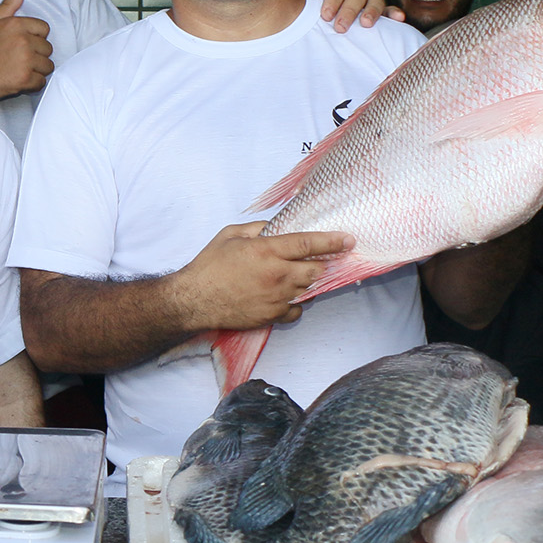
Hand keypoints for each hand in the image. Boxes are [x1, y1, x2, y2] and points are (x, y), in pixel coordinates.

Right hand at [0, 0, 53, 104]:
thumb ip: (9, 4)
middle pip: (48, 48)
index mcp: (16, 24)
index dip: (35, 38)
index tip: (22, 45)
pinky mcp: (25, 79)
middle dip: (37, 55)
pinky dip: (32, 85)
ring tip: (19, 70)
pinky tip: (18, 81)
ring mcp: (25, 61)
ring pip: (47, 66)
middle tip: (18, 60)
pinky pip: (41, 82)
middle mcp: (23, 40)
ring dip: (37, 71)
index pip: (44, 29)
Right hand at [175, 221, 353, 329]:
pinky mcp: (272, 316)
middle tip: (324, 260)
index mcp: (266, 251)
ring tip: (302, 276)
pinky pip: (297, 310)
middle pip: (317, 271)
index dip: (332, 241)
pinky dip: (297, 302)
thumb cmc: (209, 266)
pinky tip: (287, 295)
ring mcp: (276, 298)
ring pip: (309, 290)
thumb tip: (277, 226)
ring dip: (311, 282)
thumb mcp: (230, 234)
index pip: (309, 244)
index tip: (348, 239)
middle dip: (325, 264)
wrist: (194, 300)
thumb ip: (257, 227)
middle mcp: (276, 276)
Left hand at [303, 0, 398, 30]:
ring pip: (375, 0)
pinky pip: (388, 10)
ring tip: (365, 24)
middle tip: (340, 26)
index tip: (325, 15)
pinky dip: (393, 13)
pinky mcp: (379, 10)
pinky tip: (398, 18)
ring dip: (371, 12)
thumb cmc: (315, 1)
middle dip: (348, 11)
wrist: (321, 12)